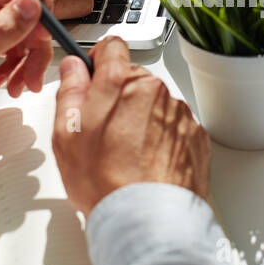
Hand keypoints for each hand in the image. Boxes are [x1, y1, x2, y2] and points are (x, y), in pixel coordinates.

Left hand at [0, 0, 53, 152]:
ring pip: (18, 29)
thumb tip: (31, 3)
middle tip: (34, 72)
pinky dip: (14, 64)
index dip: (38, 0)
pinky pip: (6, 44)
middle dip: (35, 41)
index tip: (46, 31)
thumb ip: (2, 31)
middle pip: (22, 9)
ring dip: (27, 57)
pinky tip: (7, 81)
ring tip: (20, 84)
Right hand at [52, 38, 209, 215]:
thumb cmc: (105, 181)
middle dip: (120, 97)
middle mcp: (155, 90)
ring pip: (156, 104)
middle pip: (135, 79)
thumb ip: (70, 91)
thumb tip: (74, 68)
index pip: (112, 46)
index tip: (93, 77)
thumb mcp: (67, 134)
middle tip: (104, 132)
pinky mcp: (196, 136)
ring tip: (127, 155)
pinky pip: (175, 127)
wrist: (147, 218)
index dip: (99, 61)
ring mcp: (179, 113)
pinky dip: (163, 139)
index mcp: (120, 83)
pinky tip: (148, 164)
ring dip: (143, 119)